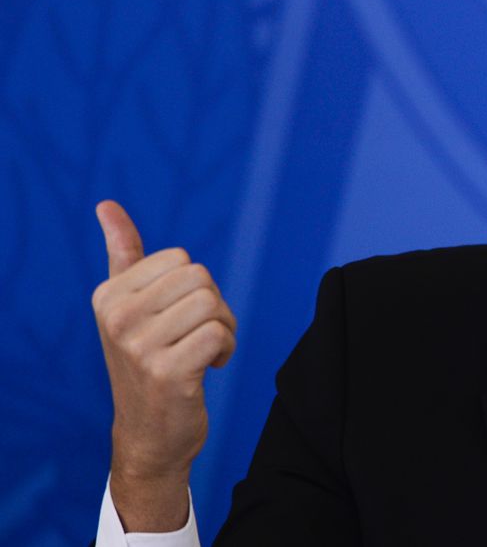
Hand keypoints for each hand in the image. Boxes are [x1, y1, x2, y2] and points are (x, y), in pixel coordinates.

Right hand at [92, 200, 236, 530]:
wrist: (149, 434)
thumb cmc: (146, 362)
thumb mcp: (127, 306)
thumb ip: (122, 254)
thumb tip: (107, 205)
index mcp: (108, 295)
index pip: (182, 259)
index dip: (194, 287)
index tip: (177, 317)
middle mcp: (117, 317)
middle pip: (201, 278)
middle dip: (213, 306)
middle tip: (195, 337)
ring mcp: (139, 345)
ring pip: (213, 304)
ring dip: (222, 329)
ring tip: (201, 352)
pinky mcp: (166, 371)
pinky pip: (220, 334)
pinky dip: (226, 350)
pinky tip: (207, 369)